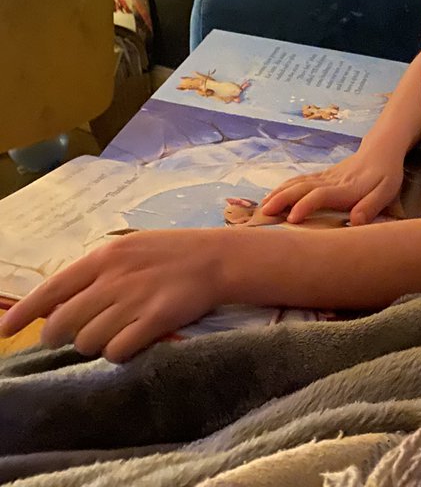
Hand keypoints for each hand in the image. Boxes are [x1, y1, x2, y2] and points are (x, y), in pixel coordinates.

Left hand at [0, 229, 227, 361]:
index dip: (24, 312)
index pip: (52, 289)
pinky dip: (118, 352)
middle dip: (60, 336)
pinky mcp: (155, 320)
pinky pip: (117, 351)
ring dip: (95, 344)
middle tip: (73, 336)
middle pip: (63, 324)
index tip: (4, 330)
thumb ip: (96, 272)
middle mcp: (114, 278)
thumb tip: (58, 303)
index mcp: (105, 257)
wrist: (216, 258)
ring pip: (88, 342)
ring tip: (114, 332)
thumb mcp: (129, 249)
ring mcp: (134, 300)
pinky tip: (130, 341)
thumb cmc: (170, 253)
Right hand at [261, 143, 404, 224]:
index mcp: (347, 188)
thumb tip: (355, 222)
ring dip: (279, 193)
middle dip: (282, 199)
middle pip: (302, 187)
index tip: (291, 218)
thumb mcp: (386, 191)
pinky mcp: (322, 175)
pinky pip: (299, 180)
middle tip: (264, 213)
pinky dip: (283, 188)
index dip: (306, 205)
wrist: (381, 149)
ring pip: (297, 183)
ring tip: (262, 207)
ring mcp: (324, 176)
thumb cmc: (386, 175)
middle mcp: (331, 181)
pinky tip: (272, 196)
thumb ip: (371, 206)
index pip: (321, 195)